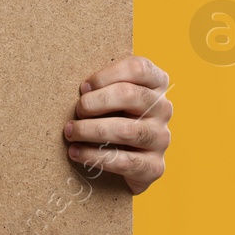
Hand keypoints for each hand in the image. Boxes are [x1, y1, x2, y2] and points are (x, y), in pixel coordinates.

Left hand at [62, 55, 170, 193]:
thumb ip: (102, 86)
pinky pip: (123, 161)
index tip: (84, 87)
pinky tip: (76, 152)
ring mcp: (161, 138)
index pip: (138, 68)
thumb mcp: (111, 94)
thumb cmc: (112, 115)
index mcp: (156, 84)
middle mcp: (163, 109)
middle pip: (130, 95)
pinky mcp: (154, 166)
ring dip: (90, 130)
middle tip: (78, 110)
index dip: (105, 76)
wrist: (127, 157)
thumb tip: (82, 89)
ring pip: (125, 130)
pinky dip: (94, 156)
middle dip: (95, 102)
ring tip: (71, 132)